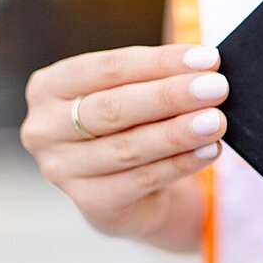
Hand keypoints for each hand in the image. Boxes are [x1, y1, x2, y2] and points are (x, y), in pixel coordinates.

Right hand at [20, 44, 227, 245]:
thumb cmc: (134, 129)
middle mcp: (45, 129)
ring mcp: (62, 171)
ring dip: (179, 132)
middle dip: (170, 96)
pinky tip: (209, 150)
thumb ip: (157, 79)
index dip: (159, 62)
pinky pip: (143, 180)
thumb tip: (206, 65)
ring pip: (129, 147)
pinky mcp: (92, 204)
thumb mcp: (136, 97)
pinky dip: (180, 163)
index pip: (107, 68)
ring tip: (217, 121)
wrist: (132, 195)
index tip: (207, 59)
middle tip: (216, 87)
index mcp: (49, 88)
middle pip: (114, 108)